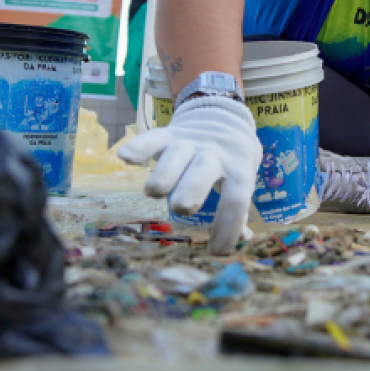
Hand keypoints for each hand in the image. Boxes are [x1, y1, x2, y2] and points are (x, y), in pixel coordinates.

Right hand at [118, 96, 262, 253]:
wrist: (223, 119)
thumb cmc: (231, 163)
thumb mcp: (241, 180)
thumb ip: (238, 207)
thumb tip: (244, 239)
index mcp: (238, 168)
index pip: (237, 197)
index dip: (229, 225)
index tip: (216, 251)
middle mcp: (215, 153)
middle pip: (205, 168)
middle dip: (193, 188)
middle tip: (183, 208)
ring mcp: (191, 141)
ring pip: (178, 153)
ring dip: (164, 172)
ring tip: (153, 192)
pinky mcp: (170, 133)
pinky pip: (154, 137)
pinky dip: (139, 146)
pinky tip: (125, 157)